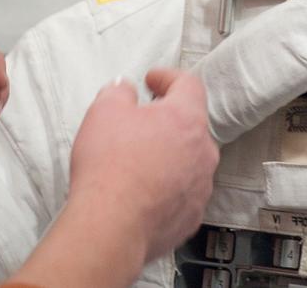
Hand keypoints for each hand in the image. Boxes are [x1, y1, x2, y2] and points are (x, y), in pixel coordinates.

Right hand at [68, 69, 219, 264]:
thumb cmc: (109, 168)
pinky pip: (182, 192)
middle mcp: (203, 151)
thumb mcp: (104, 111)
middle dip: (166, 120)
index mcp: (186, 119)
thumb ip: (118, 92)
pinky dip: (166, 187)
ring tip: (137, 162)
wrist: (110, 227)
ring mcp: (200, 186)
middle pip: (190, 125)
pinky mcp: (191, 216)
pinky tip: (142, 191)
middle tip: (140, 123)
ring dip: (168, 156)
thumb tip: (123, 90)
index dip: (168, 77)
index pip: (188, 85)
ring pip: (189, 161)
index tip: (152, 80)